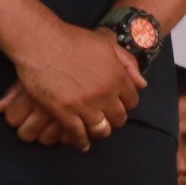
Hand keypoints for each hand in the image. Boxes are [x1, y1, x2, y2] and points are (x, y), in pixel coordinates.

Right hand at [0, 24, 143, 149]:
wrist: (43, 43)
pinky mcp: (63, 112)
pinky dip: (80, 141)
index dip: (126, 104)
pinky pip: (76, 133)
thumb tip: (142, 84)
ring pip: (100, 129)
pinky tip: (82, 144)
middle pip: (118, 117)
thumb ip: (128, 64)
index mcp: (117, 77)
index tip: (120, 106)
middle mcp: (105, 94)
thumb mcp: (108, 46)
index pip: (131, 100)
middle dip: (115, 120)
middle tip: (109, 120)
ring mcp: (84, 105)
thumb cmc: (74, 41)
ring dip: (100, 131)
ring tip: (97, 131)